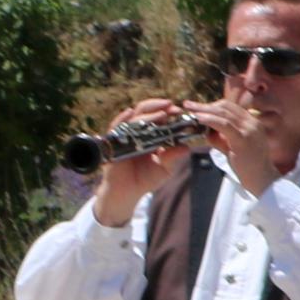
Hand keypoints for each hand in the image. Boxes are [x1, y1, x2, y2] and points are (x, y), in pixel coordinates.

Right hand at [86, 102, 194, 222]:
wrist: (128, 192)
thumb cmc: (145, 179)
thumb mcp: (164, 168)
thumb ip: (173, 157)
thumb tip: (186, 147)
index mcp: (149, 135)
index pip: (157, 117)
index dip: (167, 111)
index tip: (179, 110)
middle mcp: (136, 132)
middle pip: (145, 112)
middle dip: (158, 106)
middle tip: (172, 107)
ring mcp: (124, 136)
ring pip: (133, 117)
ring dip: (147, 113)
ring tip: (161, 113)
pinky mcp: (113, 143)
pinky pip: (115, 127)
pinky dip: (122, 119)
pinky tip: (129, 113)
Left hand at [198, 91, 283, 194]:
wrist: (262, 180)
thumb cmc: (248, 167)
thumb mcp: (234, 148)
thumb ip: (222, 138)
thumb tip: (207, 131)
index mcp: (253, 123)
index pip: (231, 108)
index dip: (213, 105)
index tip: (199, 108)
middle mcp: (253, 123)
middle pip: (226, 106)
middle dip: (205, 104)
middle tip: (189, 105)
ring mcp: (249, 130)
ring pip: (223, 113)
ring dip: (204, 110)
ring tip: (190, 110)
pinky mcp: (243, 139)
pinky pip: (223, 124)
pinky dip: (209, 119)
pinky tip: (198, 118)